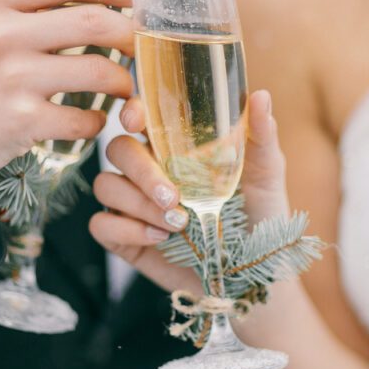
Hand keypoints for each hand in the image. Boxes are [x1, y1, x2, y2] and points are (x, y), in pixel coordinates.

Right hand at [0, 0, 134, 202]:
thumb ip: (22, 7)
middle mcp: (2, 33)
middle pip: (96, 21)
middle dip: (133, 34)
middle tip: (145, 47)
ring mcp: (11, 78)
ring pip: (99, 72)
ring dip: (124, 84)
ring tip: (124, 91)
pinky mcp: (20, 122)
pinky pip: (83, 119)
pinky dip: (97, 123)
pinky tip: (92, 122)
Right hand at [89, 90, 289, 292]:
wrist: (254, 272)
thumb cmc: (260, 214)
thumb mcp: (267, 174)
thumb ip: (261, 135)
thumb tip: (260, 96)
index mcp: (175, 144)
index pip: (140, 115)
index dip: (131, 111)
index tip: (137, 120)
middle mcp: (149, 168)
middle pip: (118, 149)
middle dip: (141, 171)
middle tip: (173, 196)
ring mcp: (133, 203)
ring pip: (106, 185)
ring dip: (139, 204)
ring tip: (178, 223)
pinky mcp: (126, 237)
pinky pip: (101, 224)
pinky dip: (127, 229)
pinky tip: (160, 238)